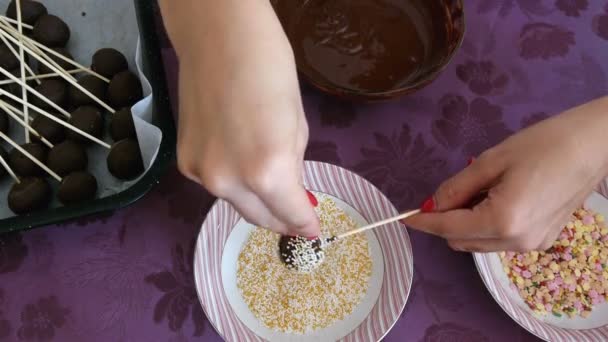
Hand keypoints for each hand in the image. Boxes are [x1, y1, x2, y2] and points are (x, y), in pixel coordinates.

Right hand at [160, 0, 319, 235]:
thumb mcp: (297, 125)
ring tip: (270, 183)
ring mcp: (202, 174)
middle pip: (260, 218)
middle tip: (297, 218)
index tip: (314, 231)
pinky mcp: (183, 162)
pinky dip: (232, 181)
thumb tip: (293, 194)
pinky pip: (217, 184)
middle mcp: (230, 182)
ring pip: (236, 203)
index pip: (292, 215)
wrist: (218, 38)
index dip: (306, 225)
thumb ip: (293, 168)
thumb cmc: (270, 70)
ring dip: (257, 201)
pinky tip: (240, 159)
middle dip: (282, 221)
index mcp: (267, 172)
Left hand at [404, 97, 607, 251]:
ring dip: (465, 223)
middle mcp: (516, 242)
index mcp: (502, 221)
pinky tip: (497, 197)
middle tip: (449, 190)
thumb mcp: (492, 161)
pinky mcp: (542, 240)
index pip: (448, 228)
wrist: (595, 145)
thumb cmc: (544, 144)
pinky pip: (499, 239)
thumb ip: (456, 187)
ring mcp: (532, 245)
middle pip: (460, 241)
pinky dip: (485, 224)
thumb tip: (430, 205)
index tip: (403, 217)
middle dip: (445, 221)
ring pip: (478, 243)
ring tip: (479, 189)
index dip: (423, 222)